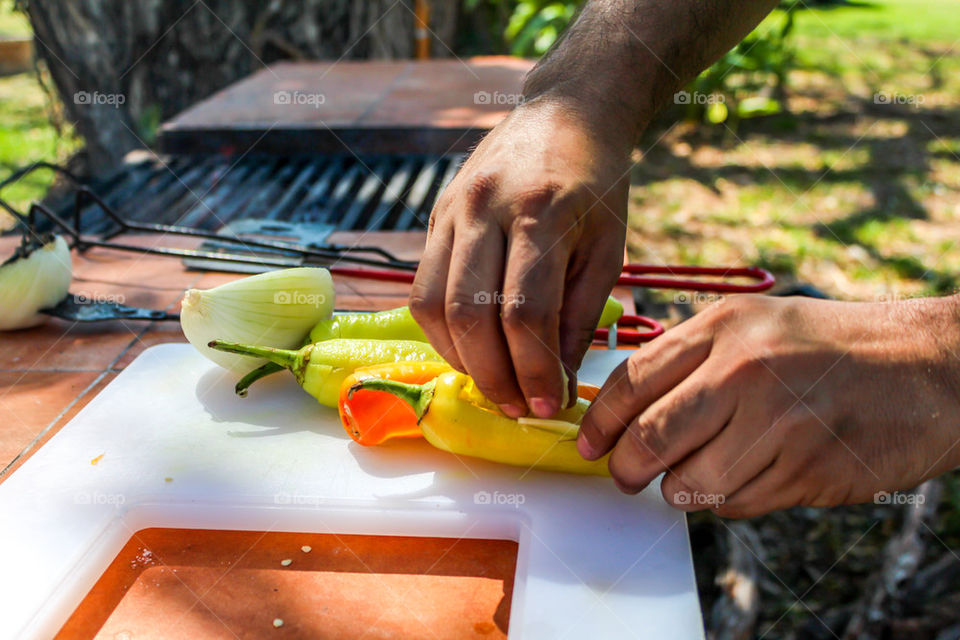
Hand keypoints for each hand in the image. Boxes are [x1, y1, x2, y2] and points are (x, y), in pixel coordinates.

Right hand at [409, 98, 631, 418]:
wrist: (565, 113)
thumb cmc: (598, 184)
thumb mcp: (608, 247)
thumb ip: (579, 314)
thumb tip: (556, 381)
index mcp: (540, 212)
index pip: (525, 311)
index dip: (535, 370)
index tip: (552, 406)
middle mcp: (484, 208)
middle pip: (470, 314)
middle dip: (494, 376)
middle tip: (520, 407)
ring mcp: (450, 210)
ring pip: (433, 305)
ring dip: (461, 360)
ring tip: (495, 385)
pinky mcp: (434, 217)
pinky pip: (422, 288)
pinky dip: (442, 332)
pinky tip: (471, 350)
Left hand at [578, 295, 959, 517]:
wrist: (926, 368)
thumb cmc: (828, 347)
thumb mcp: (755, 325)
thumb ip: (690, 358)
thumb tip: (623, 410)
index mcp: (724, 326)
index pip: (632, 380)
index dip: (599, 421)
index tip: (588, 444)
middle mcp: (746, 371)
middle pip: (650, 438)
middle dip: (626, 468)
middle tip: (626, 475)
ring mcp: (779, 422)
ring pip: (690, 483)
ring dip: (681, 489)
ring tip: (699, 472)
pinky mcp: (807, 469)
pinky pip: (736, 504)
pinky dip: (728, 500)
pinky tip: (752, 474)